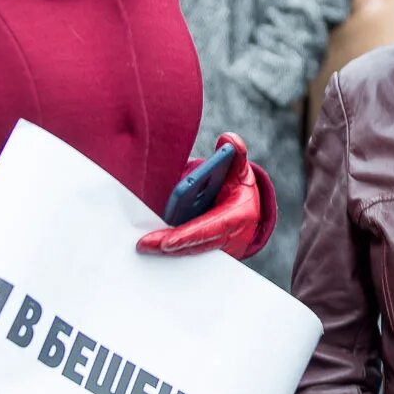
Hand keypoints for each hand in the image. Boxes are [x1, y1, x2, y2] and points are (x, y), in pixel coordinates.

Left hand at [137, 134, 274, 258]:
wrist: (250, 213)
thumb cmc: (240, 190)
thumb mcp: (241, 171)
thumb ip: (236, 156)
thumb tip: (229, 139)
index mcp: (237, 216)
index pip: (210, 228)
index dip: (188, 236)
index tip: (167, 242)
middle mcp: (229, 236)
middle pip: (195, 245)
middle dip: (169, 245)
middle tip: (143, 245)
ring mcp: (218, 248)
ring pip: (190, 252)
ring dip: (167, 251)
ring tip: (144, 246)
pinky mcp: (207, 252)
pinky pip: (188, 253)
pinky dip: (171, 251)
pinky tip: (151, 247)